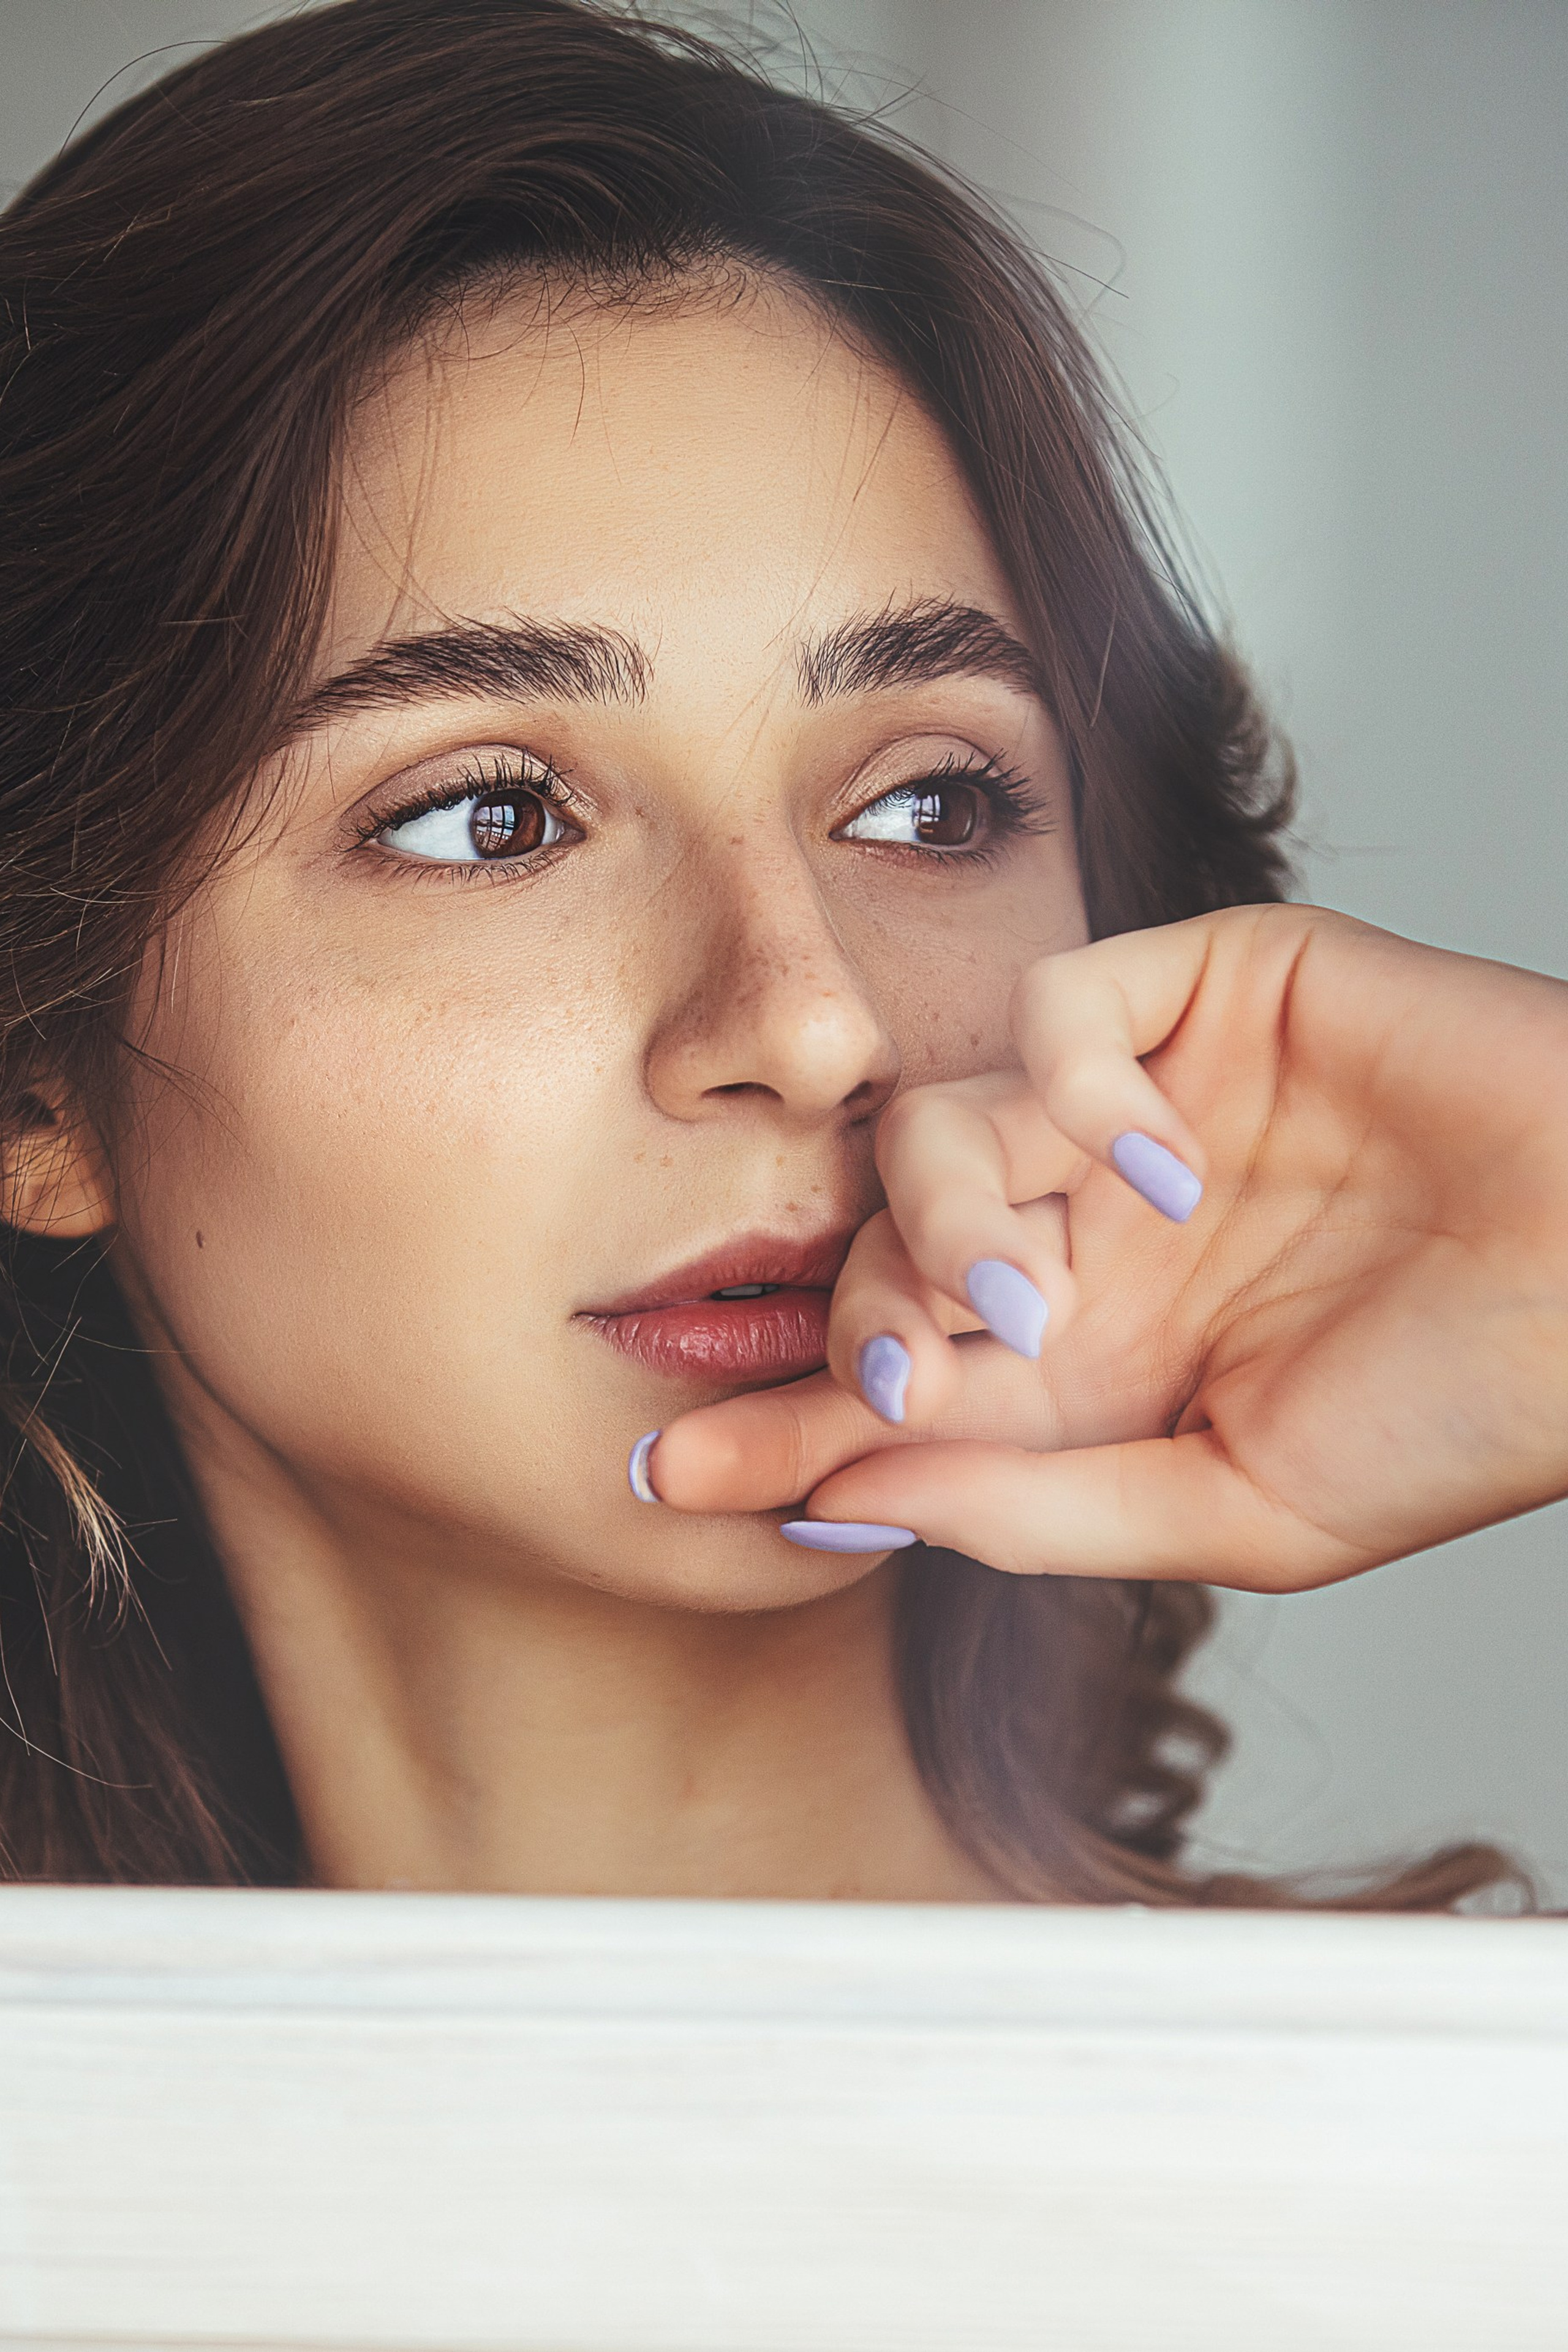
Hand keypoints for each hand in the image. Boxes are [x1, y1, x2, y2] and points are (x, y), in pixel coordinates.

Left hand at [642, 905, 1567, 1589]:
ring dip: (954, 1219)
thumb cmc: (1468, 1409)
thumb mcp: (1236, 1505)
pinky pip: (1057, 1012)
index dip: (785, 1425)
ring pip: (939, 1126)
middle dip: (871, 1322)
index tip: (671, 1471)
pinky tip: (1164, 1167)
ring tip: (1041, 1296)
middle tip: (917, 1379)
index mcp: (1100, 1357)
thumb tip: (848, 1502)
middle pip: (885, 1248)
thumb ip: (1036, 1504)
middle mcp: (1099, 1230)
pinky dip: (1077, 1089)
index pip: (898, 1378)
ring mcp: (1145, 1109)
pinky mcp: (1207, 995)